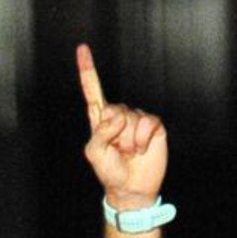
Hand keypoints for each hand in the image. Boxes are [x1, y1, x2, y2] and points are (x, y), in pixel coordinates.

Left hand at [77, 43, 167, 210]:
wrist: (132, 188)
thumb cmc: (110, 172)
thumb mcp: (94, 153)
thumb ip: (100, 132)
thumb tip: (119, 116)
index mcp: (100, 119)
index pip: (92, 90)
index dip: (88, 70)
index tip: (82, 49)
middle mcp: (119, 115)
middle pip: (114, 109)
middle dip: (115, 134)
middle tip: (118, 150)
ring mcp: (137, 119)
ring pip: (131, 118)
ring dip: (129, 140)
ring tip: (130, 152)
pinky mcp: (153, 125)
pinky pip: (148, 122)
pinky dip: (143, 139)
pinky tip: (142, 149)